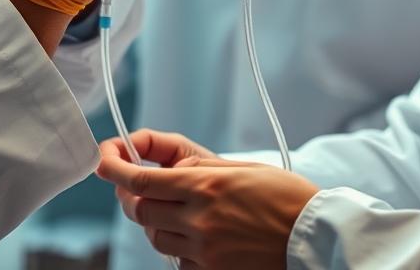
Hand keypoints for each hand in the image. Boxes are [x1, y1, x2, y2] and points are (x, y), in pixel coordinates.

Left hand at [97, 131, 317, 268]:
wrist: (316, 236)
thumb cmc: (285, 195)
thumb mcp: (242, 168)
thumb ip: (201, 168)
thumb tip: (169, 166)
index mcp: (205, 185)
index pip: (141, 179)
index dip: (114, 169)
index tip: (103, 160)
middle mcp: (199, 219)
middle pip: (141, 210)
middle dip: (133, 195)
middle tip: (138, 184)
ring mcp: (205, 251)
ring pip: (156, 238)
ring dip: (156, 221)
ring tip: (175, 209)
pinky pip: (180, 261)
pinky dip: (180, 248)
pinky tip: (198, 236)